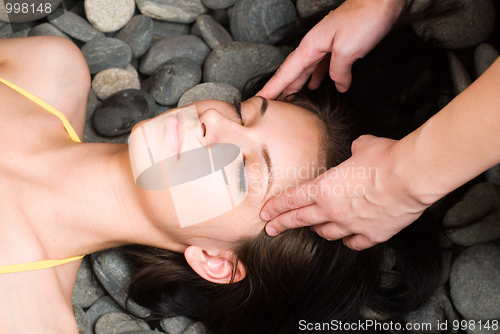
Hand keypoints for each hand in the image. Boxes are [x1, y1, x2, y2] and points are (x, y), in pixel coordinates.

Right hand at [256, 0, 404, 98]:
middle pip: (292, 72)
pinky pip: (321, 66)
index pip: (286, 73)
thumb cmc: (363, 20)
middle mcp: (314, 46)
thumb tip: (339, 85)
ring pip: (306, 70)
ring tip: (287, 100)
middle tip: (268, 105)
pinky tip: (315, 85)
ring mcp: (326, 46)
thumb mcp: (348, 50)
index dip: (272, 88)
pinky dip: (316, 77)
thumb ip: (338, 71)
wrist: (380, 1)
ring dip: (296, 85)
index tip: (259, 99)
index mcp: (311, 47)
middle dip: (279, 89)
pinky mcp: (338, 46)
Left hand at [260, 135, 429, 249]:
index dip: (276, 207)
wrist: (410, 176)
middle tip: (271, 228)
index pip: (292, 200)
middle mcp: (333, 210)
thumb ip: (354, 152)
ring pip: (326, 233)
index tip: (265, 213)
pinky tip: (347, 238)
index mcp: (324, 188)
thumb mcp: (362, 147)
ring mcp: (351, 225)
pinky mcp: (372, 234)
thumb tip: (357, 150)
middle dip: (282, 224)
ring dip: (317, 230)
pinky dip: (348, 240)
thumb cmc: (385, 159)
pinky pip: (354, 242)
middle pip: (301, 220)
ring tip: (313, 228)